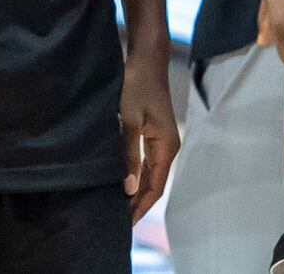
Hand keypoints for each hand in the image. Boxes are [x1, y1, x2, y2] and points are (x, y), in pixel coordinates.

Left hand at [119, 45, 178, 223]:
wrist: (146, 59)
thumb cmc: (137, 85)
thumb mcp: (129, 120)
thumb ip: (129, 153)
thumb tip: (129, 187)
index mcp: (166, 147)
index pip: (155, 188)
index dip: (140, 208)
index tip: (124, 225)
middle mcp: (167, 147)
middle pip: (154, 185)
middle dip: (137, 204)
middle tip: (117, 223)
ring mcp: (161, 140)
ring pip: (149, 175)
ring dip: (136, 191)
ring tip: (117, 208)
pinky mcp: (153, 133)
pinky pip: (146, 162)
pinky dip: (135, 176)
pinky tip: (122, 183)